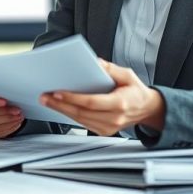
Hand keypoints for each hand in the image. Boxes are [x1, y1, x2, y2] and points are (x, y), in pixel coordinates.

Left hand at [40, 59, 164, 135]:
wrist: (147, 109)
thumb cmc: (136, 90)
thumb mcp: (128, 75)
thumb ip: (111, 69)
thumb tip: (94, 62)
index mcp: (121, 103)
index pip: (92, 102)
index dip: (73, 98)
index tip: (58, 92)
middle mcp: (114, 118)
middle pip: (82, 113)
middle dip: (61, 105)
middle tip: (45, 96)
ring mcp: (109, 128)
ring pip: (80, 120)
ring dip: (62, 110)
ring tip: (48, 100)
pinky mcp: (104, 131)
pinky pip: (83, 123)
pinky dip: (70, 114)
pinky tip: (60, 107)